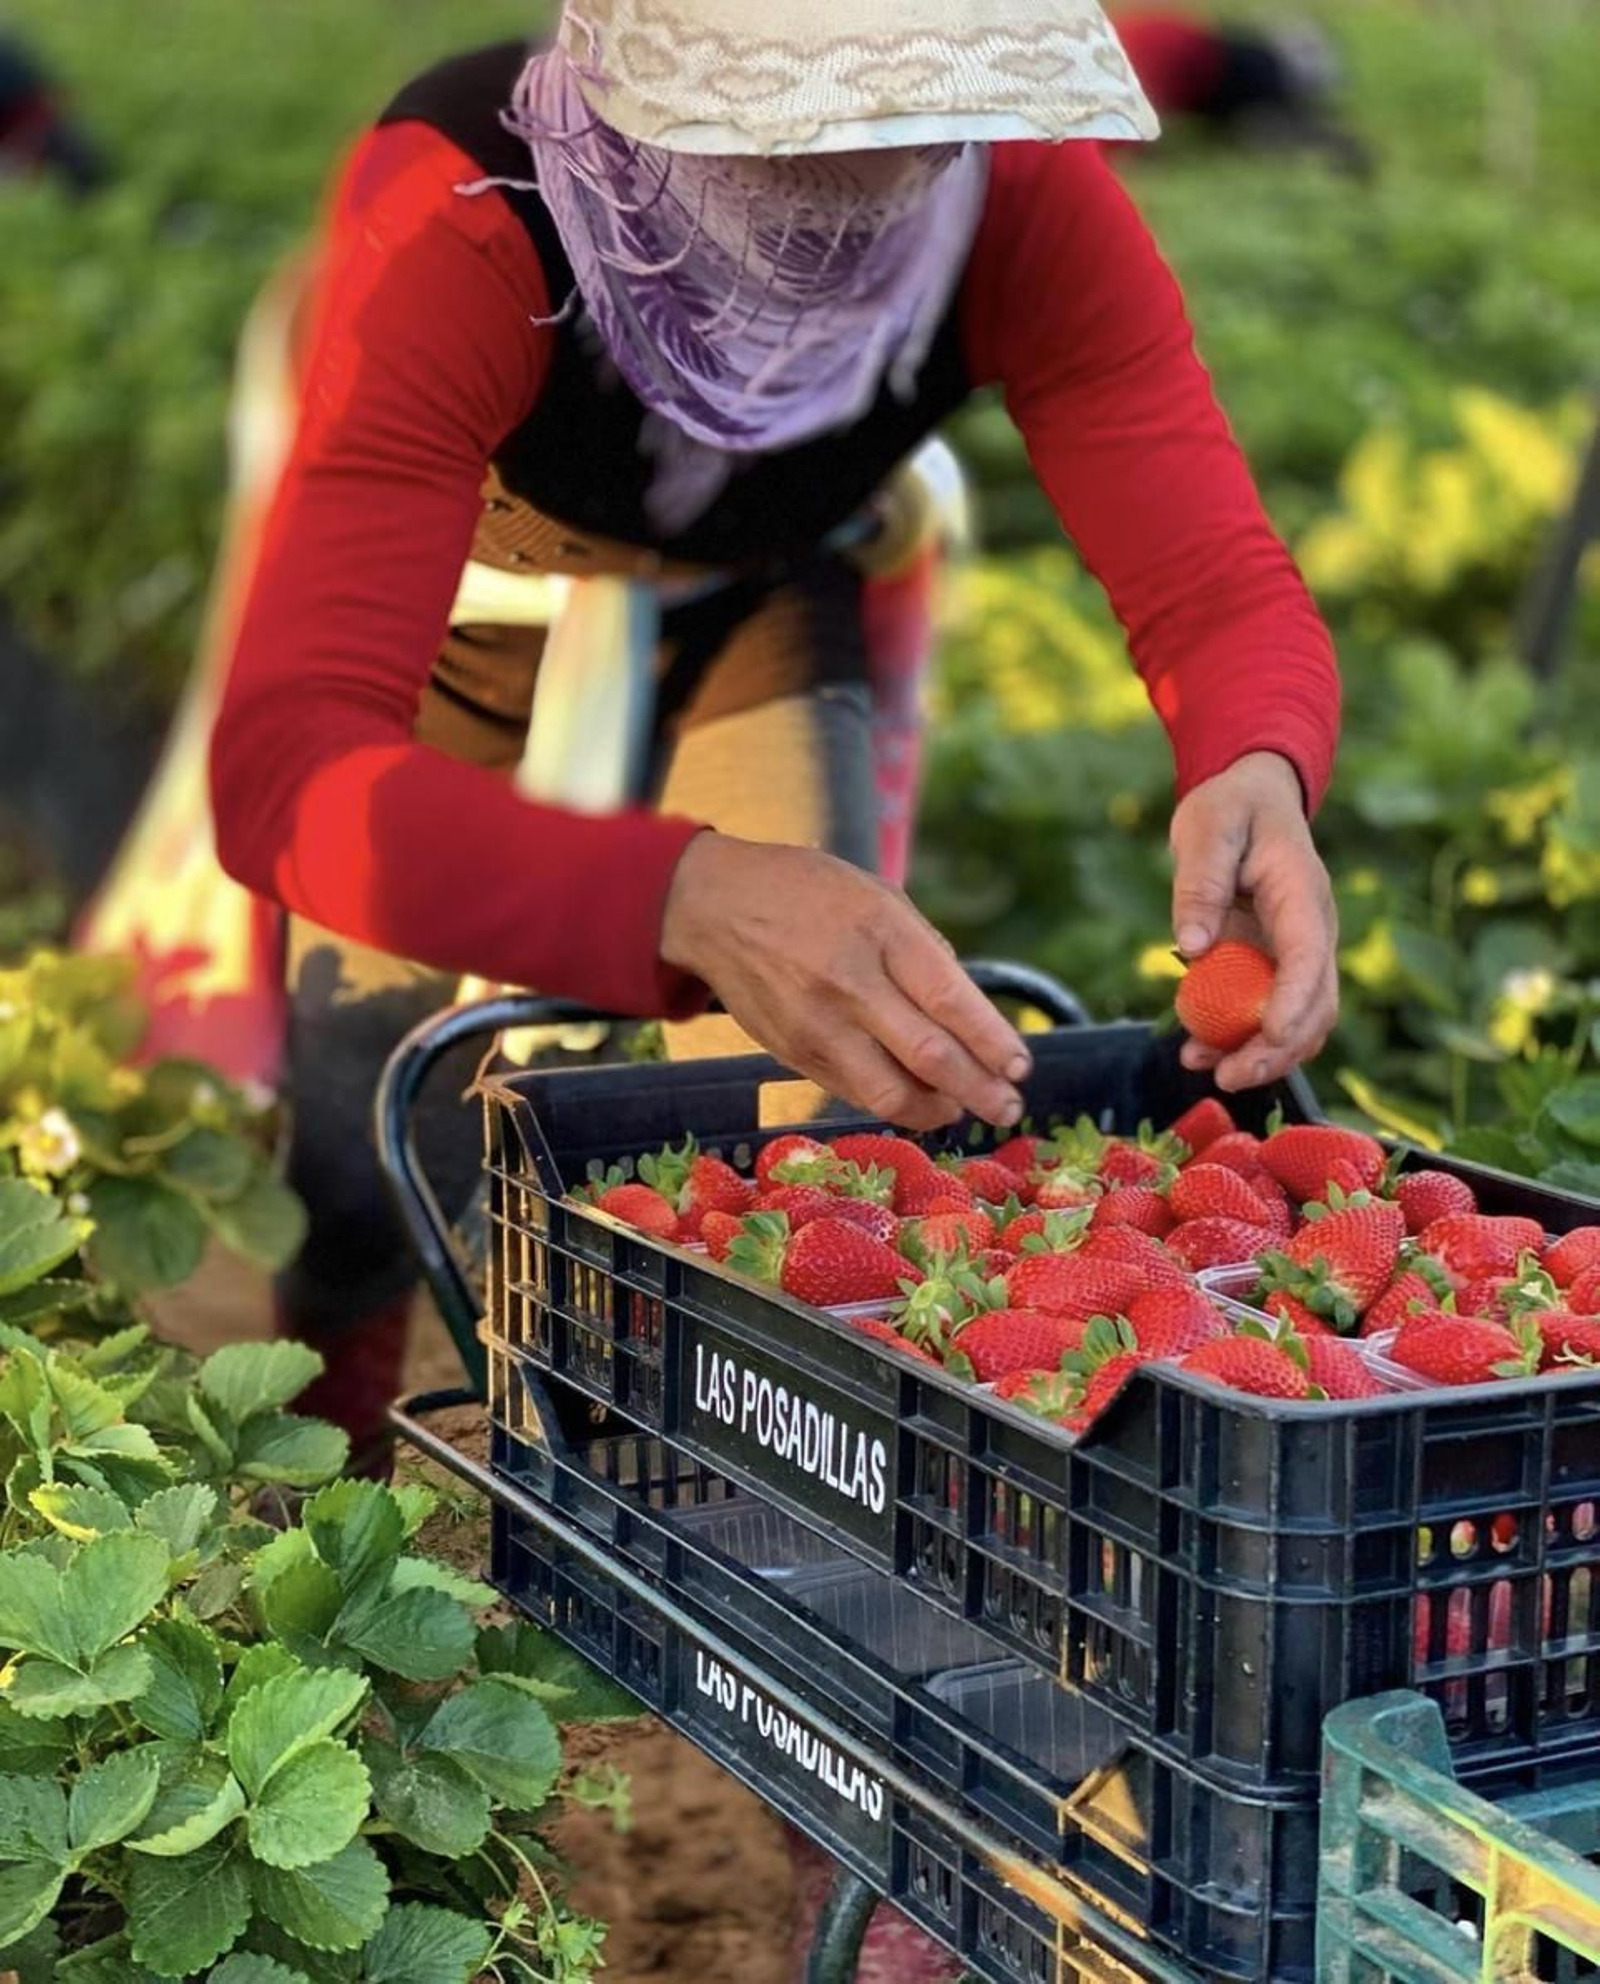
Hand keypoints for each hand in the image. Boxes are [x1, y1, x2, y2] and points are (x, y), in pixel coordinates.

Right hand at [660, 834, 1030, 1130]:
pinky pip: (855, 1092)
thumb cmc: (808, 893)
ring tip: (960, 1109)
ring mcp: (817, 1023)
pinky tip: (915, 1100)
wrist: (714, 906)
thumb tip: (968, 1015)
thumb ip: (924, 951)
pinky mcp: (793, 1052)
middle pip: (928, 1055)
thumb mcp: (876, 895)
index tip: (1020, 1067)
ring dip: (936, 1110)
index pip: (949, 1000)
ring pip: (890, 1092)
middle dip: (979, 1090)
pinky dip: (893, 1102)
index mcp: (879, 930)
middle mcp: (848, 981)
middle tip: (1008, 1108)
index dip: (991, 1041)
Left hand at [1168, 751, 1338, 1090]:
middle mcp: (1311, 931)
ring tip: (1208, 1070)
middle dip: (1277, 1049)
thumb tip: (1192, 945)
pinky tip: (1198, 1049)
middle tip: (1228, 1076)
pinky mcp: (1273, 965)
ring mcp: (1296, 953)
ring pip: (1298, 1021)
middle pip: (1315, 1006)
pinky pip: (1267, 1013)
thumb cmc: (1230, 807)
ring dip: (1261, 1055)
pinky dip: (1239, 1039)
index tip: (1266, 1036)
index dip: (1293, 1002)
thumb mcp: (1208, 829)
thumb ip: (1200, 882)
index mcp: (1302, 894)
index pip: (1309, 957)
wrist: (1249, 798)